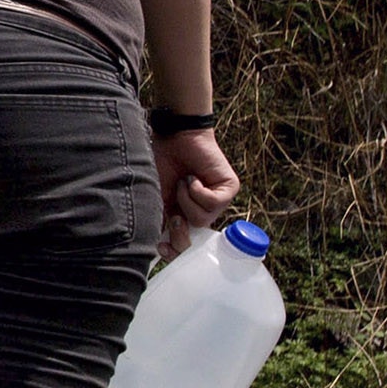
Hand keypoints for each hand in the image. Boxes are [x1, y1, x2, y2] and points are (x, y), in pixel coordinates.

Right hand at [155, 129, 239, 256]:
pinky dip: (197, 190)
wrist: (174, 138)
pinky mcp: (229, 189)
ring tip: (183, 182)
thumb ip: (161, 220)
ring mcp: (219, 201)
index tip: (161, 248)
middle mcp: (205, 210)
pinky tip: (193, 178)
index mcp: (187, 215)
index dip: (176, 249)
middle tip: (173, 215)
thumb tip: (159, 246)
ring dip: (186, 200)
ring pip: (202, 218)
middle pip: (197, 236)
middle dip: (181, 230)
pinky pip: (213, 202)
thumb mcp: (157, 197)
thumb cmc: (162, 164)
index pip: (187, 242)